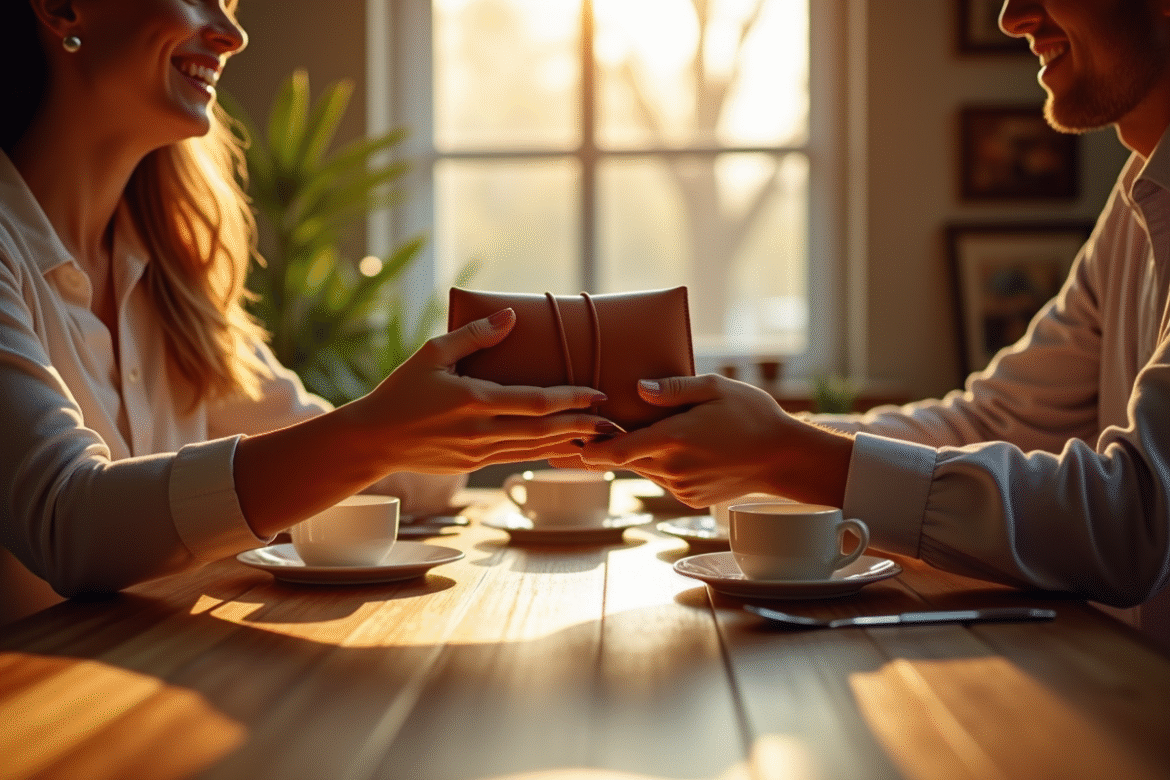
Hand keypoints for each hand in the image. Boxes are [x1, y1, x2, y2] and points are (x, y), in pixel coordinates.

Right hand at [344, 308, 611, 472]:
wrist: (372, 440)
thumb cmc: (401, 391)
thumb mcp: (432, 354)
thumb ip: (474, 336)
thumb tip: (511, 316)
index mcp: (473, 400)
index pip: (535, 402)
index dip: (571, 399)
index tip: (597, 393)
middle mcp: (481, 431)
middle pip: (544, 431)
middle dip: (583, 426)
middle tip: (614, 421)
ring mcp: (478, 453)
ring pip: (534, 449)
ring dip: (569, 443)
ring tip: (600, 436)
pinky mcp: (473, 466)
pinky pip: (518, 458)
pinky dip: (544, 453)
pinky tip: (563, 447)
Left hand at [575, 374, 853, 507]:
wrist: (784, 458)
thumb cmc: (752, 414)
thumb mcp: (716, 388)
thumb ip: (675, 388)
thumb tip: (638, 388)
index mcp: (674, 439)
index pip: (616, 451)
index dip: (586, 450)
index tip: (563, 443)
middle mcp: (672, 468)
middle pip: (622, 460)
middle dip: (599, 449)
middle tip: (567, 437)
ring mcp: (680, 487)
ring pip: (641, 469)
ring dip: (631, 455)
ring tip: (610, 437)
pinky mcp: (688, 498)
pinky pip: (661, 479)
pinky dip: (656, 465)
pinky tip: (664, 449)